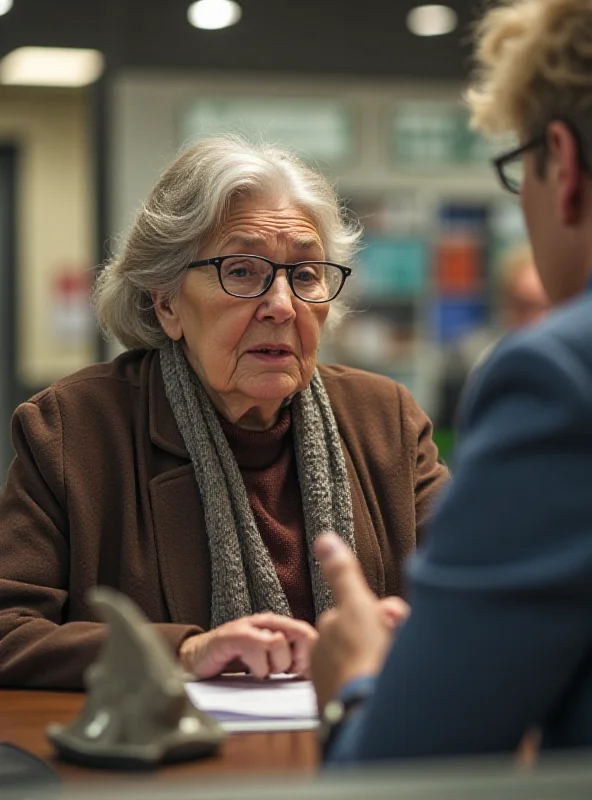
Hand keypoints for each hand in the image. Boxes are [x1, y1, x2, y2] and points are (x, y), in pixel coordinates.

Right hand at [179, 613, 317, 679]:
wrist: (197, 658)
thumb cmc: (235, 659)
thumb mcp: (267, 660)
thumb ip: (289, 661)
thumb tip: (314, 674)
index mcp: (278, 626)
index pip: (309, 633)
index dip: (312, 655)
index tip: (301, 673)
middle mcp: (267, 622)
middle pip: (301, 636)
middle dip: (295, 661)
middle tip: (281, 672)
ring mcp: (250, 626)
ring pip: (279, 642)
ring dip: (274, 665)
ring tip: (261, 669)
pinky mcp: (234, 635)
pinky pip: (257, 648)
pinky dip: (257, 666)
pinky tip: (249, 669)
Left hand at [311, 532, 408, 712]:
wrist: (368, 715)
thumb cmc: (363, 660)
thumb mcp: (356, 606)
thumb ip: (342, 574)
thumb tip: (324, 539)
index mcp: (328, 635)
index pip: (363, 615)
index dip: (385, 617)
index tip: (393, 624)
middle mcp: (327, 663)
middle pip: (368, 640)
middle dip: (387, 638)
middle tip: (397, 648)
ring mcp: (339, 689)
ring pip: (373, 664)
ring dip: (389, 662)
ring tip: (394, 672)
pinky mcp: (351, 715)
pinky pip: (374, 692)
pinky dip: (385, 689)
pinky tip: (390, 690)